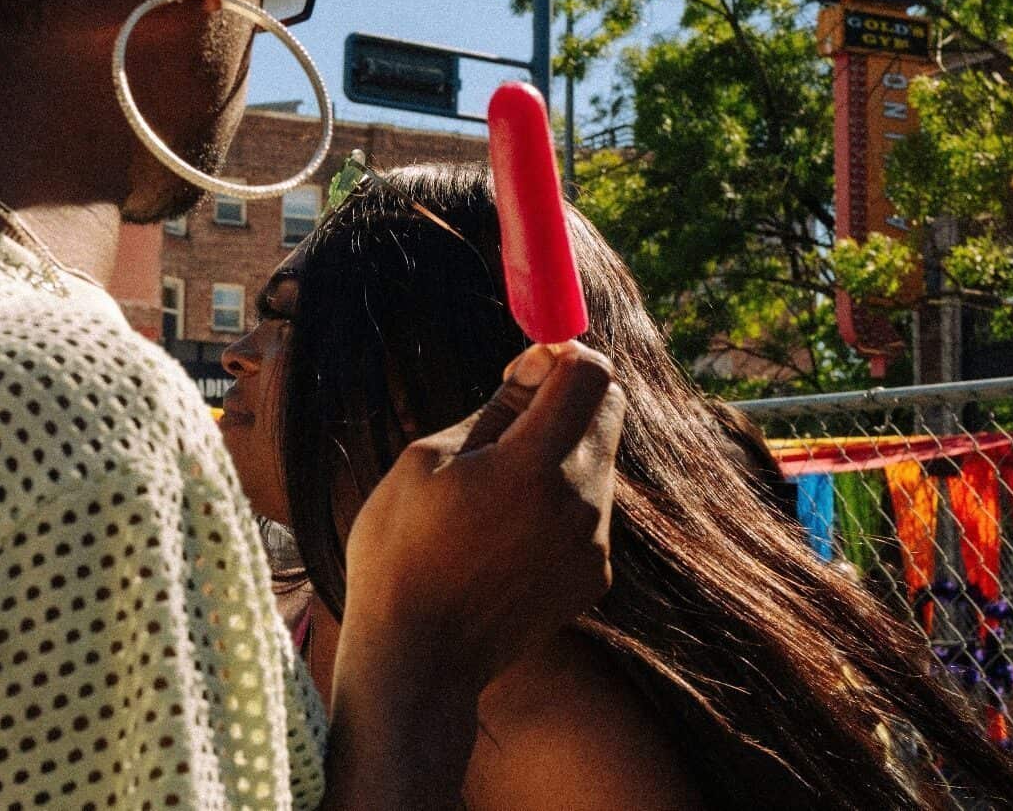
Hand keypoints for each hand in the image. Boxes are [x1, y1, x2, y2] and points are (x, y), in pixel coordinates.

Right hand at [338, 341, 624, 691]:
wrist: (419, 658)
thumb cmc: (402, 551)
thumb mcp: (428, 461)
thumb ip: (497, 407)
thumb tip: (542, 361)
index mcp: (535, 466)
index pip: (593, 375)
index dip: (564, 354)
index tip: (530, 363)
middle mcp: (582, 503)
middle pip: (609, 412)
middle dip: (569, 398)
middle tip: (512, 414)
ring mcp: (594, 544)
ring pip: (599, 461)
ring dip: (562, 451)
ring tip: (495, 488)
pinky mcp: (595, 575)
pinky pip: (592, 511)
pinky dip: (561, 500)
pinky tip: (506, 532)